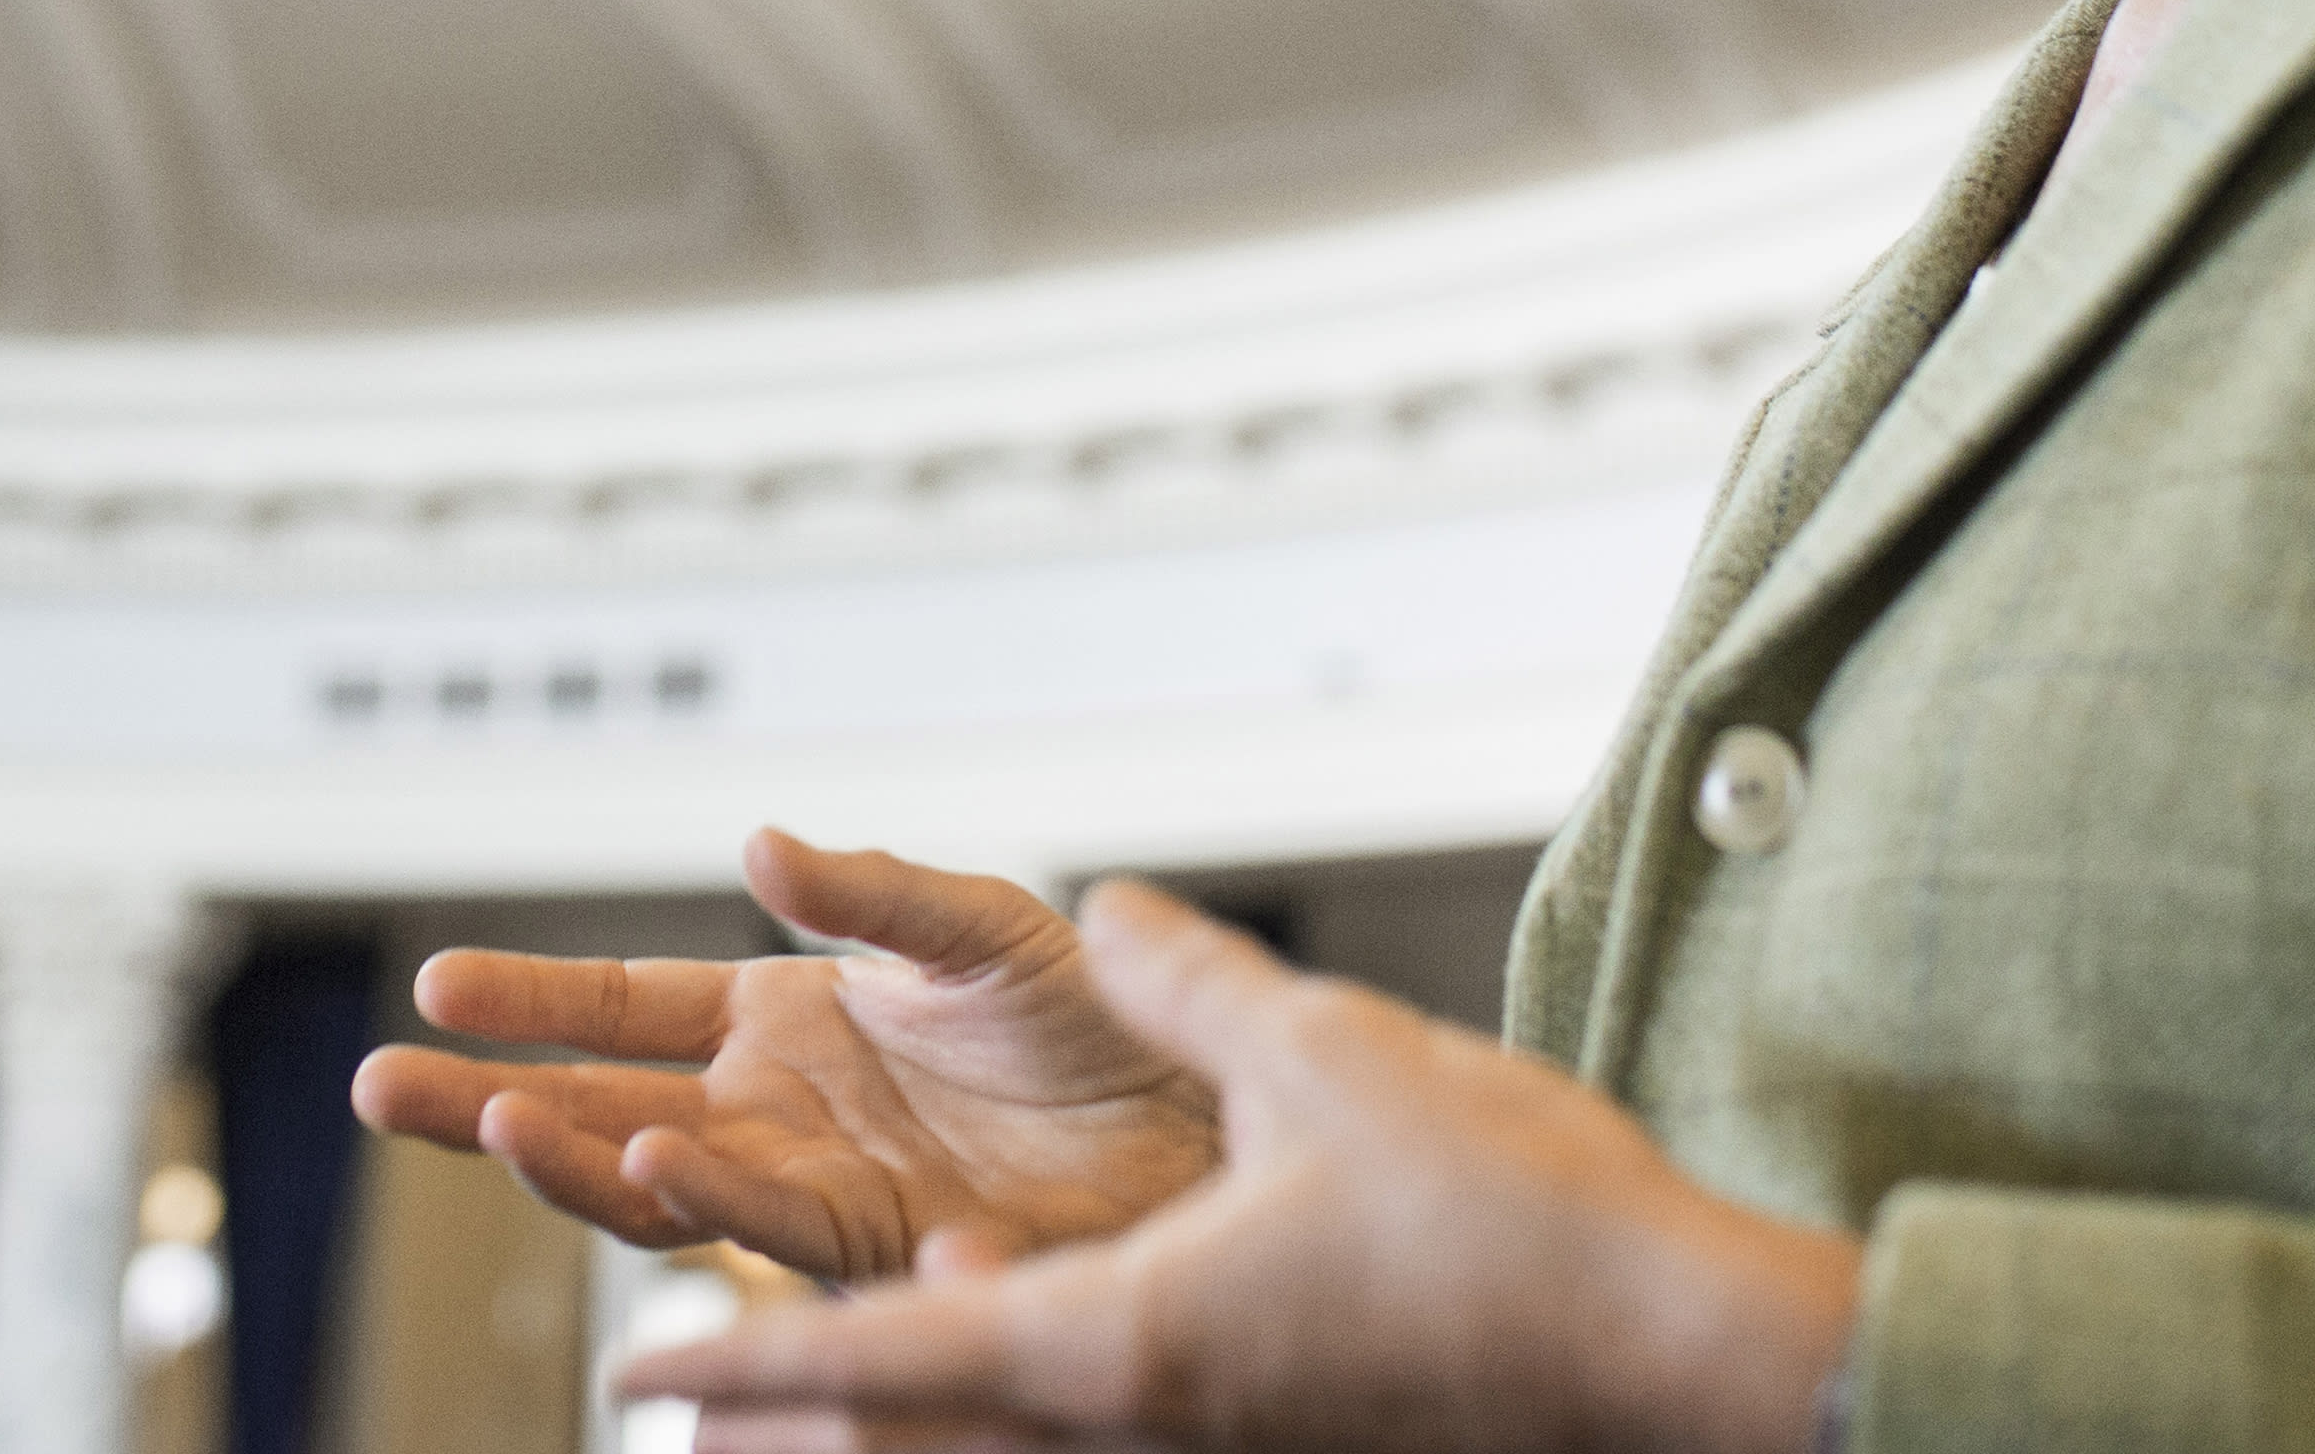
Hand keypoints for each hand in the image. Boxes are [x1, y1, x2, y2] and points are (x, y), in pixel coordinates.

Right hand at [350, 829, 1224, 1280]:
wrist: (1201, 1124)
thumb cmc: (1109, 1026)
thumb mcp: (984, 929)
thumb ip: (872, 891)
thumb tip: (760, 845)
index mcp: (789, 1017)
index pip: (625, 1008)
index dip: (532, 999)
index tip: (435, 990)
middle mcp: (779, 1106)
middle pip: (601, 1106)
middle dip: (487, 1100)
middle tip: (383, 1088)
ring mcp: (815, 1181)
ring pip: (658, 1180)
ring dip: (572, 1157)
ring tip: (497, 1121)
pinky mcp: (874, 1242)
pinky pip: (769, 1223)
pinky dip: (710, 1195)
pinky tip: (661, 1161)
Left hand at [617, 881, 1858, 1453]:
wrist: (1681, 1362)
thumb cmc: (1518, 1234)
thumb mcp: (1325, 1059)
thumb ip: (1186, 983)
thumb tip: (1109, 914)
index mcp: (1115, 1346)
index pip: (875, 1354)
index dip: (741, 1362)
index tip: (634, 1372)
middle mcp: (1139, 1422)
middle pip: (918, 1424)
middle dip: (796, 1398)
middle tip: (688, 1370)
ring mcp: (1207, 1445)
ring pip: (1008, 1429)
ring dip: (906, 1386)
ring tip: (813, 1359)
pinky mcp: (1273, 1437)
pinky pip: (1105, 1425)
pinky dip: (1024, 1383)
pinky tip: (1018, 1305)